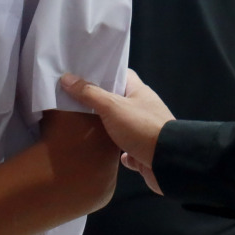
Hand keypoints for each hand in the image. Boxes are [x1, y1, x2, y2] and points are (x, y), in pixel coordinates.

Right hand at [61, 69, 172, 193]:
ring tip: (82, 125)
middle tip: (74, 99)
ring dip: (107, 128)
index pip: (121, 75)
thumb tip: (66, 77)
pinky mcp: (143, 152)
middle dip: (99, 102)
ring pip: (121, 125)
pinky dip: (117, 151)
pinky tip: (104, 151)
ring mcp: (144, 131)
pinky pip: (127, 149)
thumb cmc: (141, 127)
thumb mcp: (112, 106)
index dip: (103, 73)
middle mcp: (143, 109)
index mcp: (139, 92)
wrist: (168, 162)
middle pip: (118, 101)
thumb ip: (89, 93)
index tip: (82, 74)